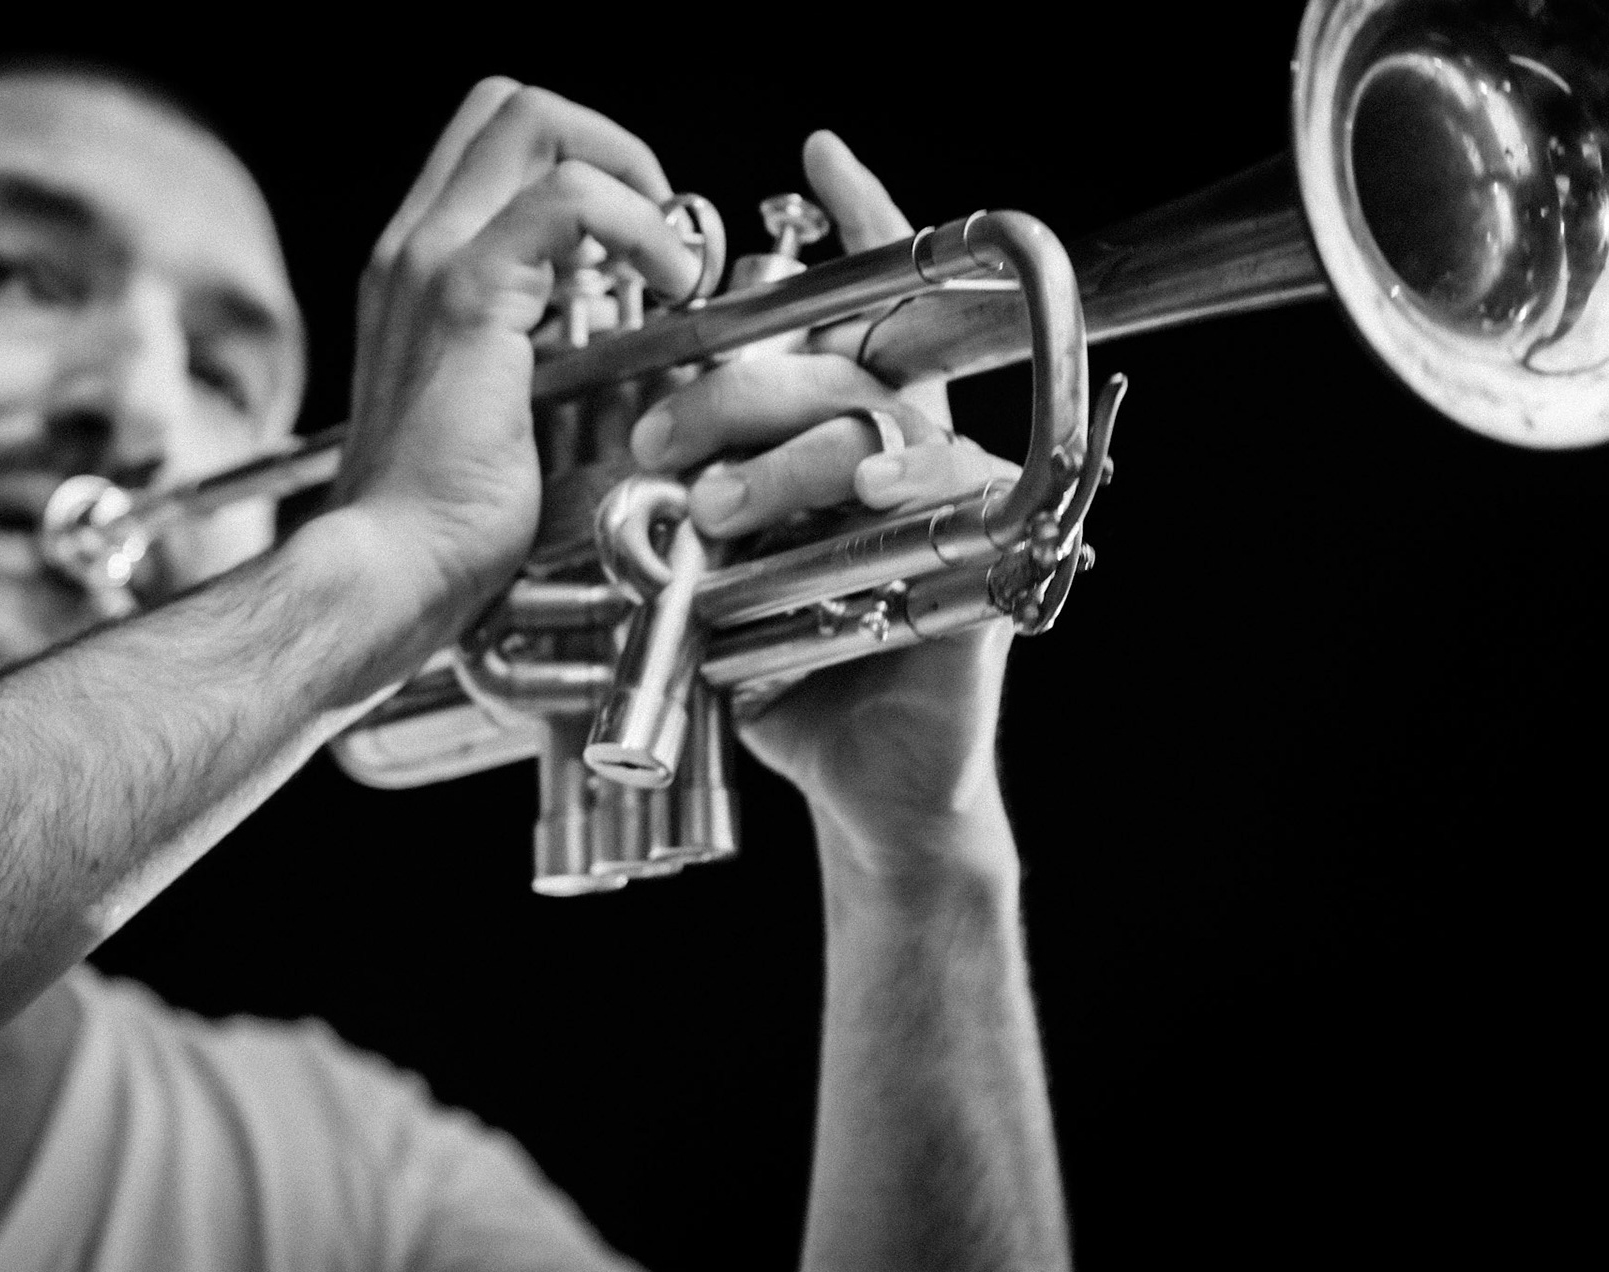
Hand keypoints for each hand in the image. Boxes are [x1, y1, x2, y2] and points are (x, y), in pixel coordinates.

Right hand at [330, 81, 698, 652]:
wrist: (394, 567)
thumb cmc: (446, 517)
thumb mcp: (503, 408)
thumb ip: (542, 351)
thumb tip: (628, 335)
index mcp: (418, 267)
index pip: (495, 145)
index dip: (584, 162)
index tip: (639, 243)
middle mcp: (414, 244)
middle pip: (513, 105)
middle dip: (609, 144)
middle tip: (660, 230)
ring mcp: (431, 260)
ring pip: (535, 121)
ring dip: (629, 173)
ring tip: (669, 259)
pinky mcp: (466, 296)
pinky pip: (568, 200)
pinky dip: (637, 223)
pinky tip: (667, 286)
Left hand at [630, 132, 1018, 883]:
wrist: (859, 782)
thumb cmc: (784, 674)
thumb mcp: (718, 573)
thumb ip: (701, 498)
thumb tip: (630, 441)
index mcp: (842, 440)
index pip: (851, 315)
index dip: (851, 226)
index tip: (815, 151)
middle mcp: (903, 452)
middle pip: (844, 362)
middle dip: (744, 385)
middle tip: (665, 438)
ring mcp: (946, 498)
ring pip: (875, 422)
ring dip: (787, 454)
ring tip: (716, 510)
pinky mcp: (979, 555)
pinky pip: (947, 484)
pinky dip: (898, 476)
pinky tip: (859, 490)